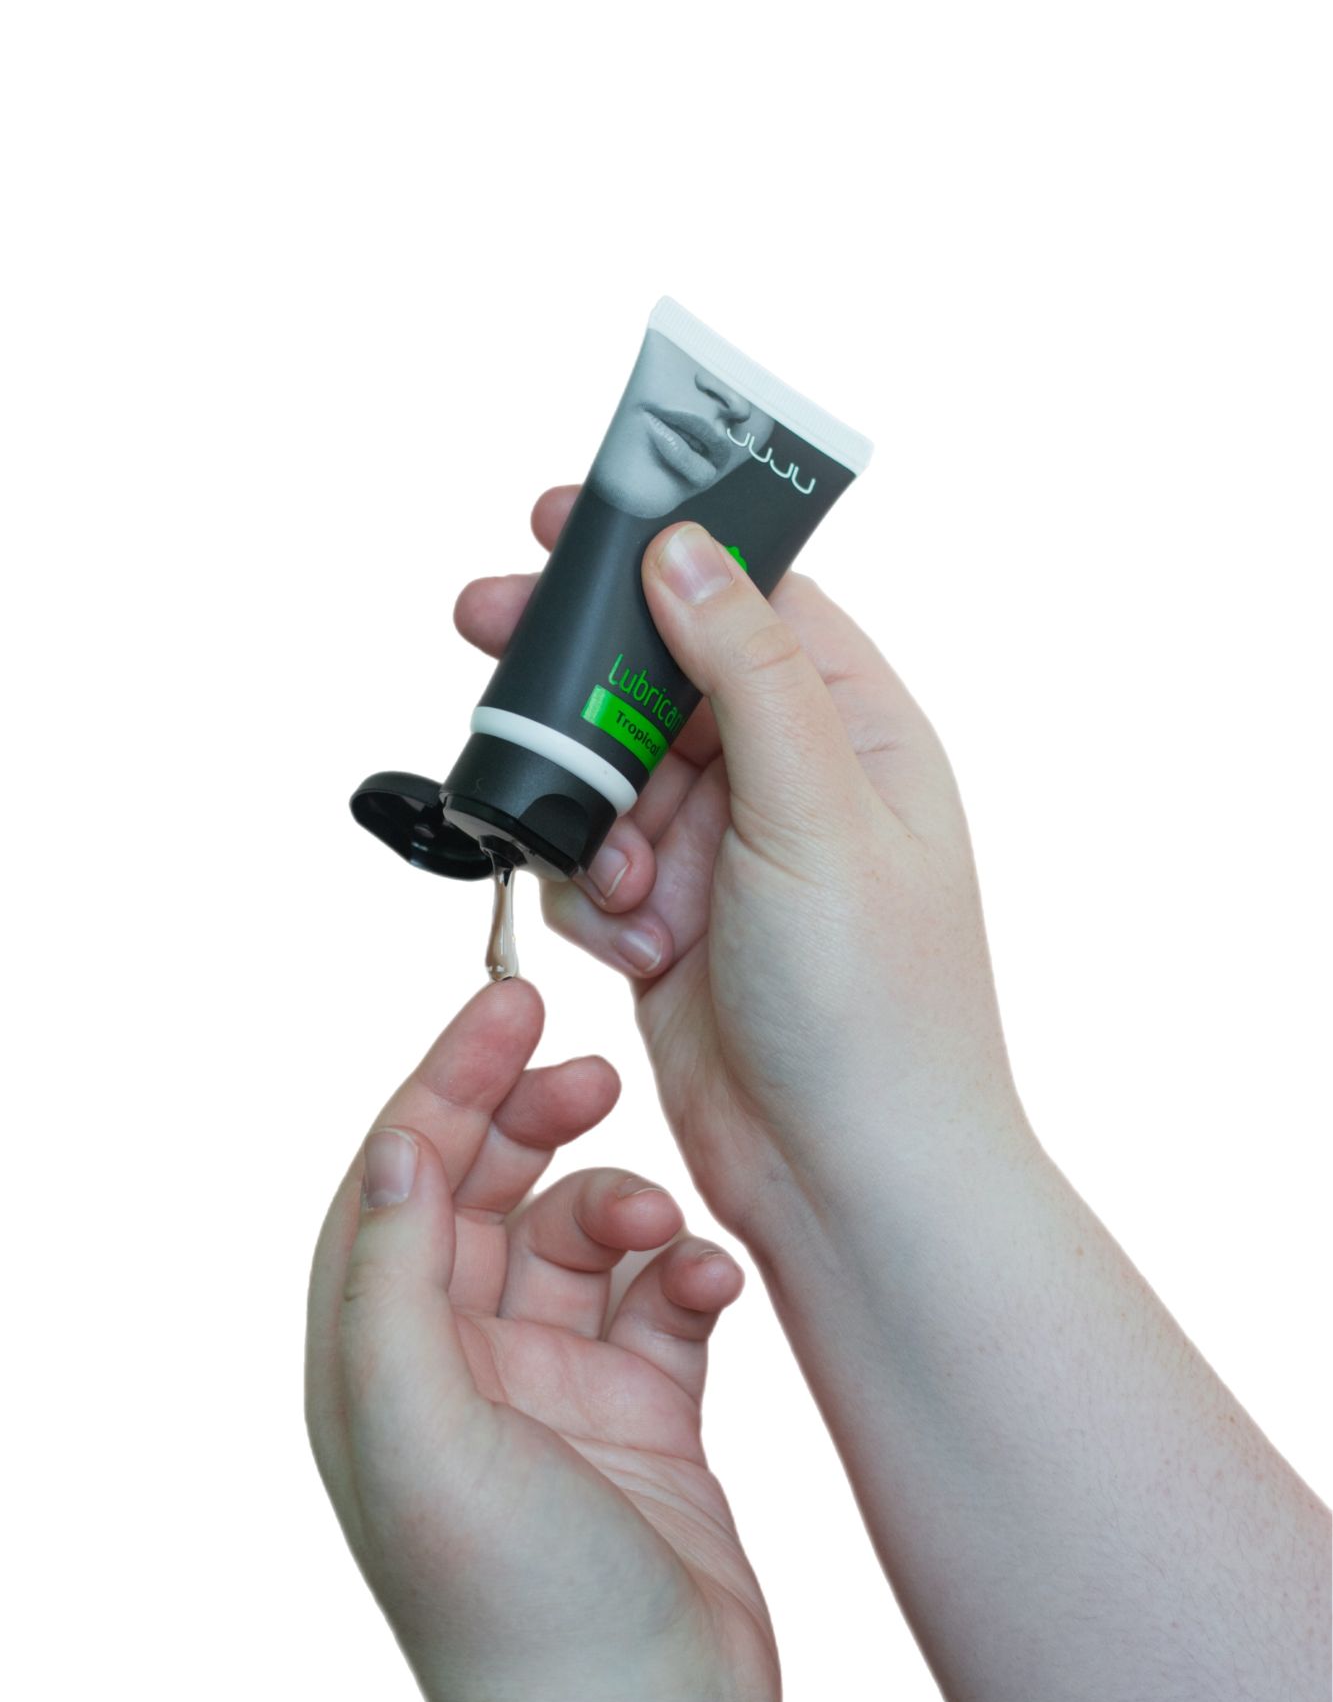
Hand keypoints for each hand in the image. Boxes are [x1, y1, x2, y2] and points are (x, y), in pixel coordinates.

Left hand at [305, 980, 775, 1701]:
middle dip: (536, 1119)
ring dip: (626, 1202)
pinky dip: (691, 1270)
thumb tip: (388, 1147)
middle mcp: (462, 1363)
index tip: (507, 1003)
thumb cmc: (514, 1610)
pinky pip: (665, 1299)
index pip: (400, 1181)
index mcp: (382, 1360)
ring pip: (586, 1234)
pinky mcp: (646, 1412)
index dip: (444, 1083)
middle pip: (489, 1191)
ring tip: (663, 1222)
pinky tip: (711, 1281)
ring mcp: (558, 1387)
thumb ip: (393, 1278)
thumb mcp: (417, 1427)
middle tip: (593, 1074)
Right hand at [454, 488, 1037, 1245]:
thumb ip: (747, 670)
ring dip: (590, 815)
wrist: (850, 1181)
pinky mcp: (671, 922)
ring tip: (626, 887)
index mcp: (855, 732)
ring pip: (608, 773)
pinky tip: (632, 944)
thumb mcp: (815, 812)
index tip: (562, 520)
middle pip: (656, 677)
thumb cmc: (876, 1004)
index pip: (747, 598)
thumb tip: (684, 547)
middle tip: (481, 626)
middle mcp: (791, 782)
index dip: (657, 552)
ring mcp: (726, 855)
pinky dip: (591, 894)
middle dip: (578, 676)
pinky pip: (591, 862)